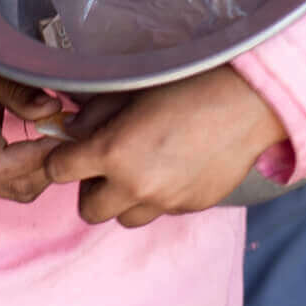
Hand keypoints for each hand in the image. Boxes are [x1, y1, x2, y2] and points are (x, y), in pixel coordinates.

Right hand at [0, 60, 66, 203]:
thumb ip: (18, 91)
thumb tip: (53, 109)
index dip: (37, 155)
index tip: (61, 134)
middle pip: (15, 184)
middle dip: (50, 164)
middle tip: (70, 137)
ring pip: (19, 192)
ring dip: (46, 172)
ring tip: (59, 142)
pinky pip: (15, 189)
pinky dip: (37, 174)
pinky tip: (45, 150)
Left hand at [44, 66, 284, 227]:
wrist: (246, 104)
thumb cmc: (187, 87)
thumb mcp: (131, 92)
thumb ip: (95, 115)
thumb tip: (73, 130)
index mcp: (112, 152)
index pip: (59, 171)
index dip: (62, 160)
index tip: (71, 151)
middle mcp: (134, 185)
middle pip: (88, 209)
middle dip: (91, 188)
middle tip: (106, 165)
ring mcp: (164, 202)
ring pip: (124, 218)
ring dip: (123, 199)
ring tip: (140, 170)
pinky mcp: (189, 208)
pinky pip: (159, 212)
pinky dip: (157, 198)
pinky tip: (172, 168)